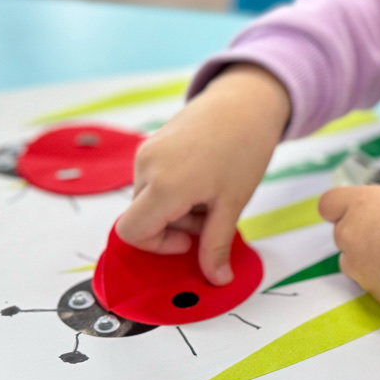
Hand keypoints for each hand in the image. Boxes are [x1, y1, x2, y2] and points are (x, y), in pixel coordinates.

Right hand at [116, 64, 290, 285]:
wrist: (247, 100)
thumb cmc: (245, 147)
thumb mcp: (233, 202)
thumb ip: (217, 245)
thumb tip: (217, 279)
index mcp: (164, 185)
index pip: (131, 234)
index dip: (158, 246)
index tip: (191, 239)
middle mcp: (146, 167)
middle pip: (142, 217)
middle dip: (175, 226)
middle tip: (212, 212)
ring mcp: (146, 151)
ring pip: (148, 198)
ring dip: (176, 207)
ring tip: (211, 190)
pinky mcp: (152, 141)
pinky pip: (152, 178)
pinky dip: (173, 188)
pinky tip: (204, 174)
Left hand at [318, 186, 379, 310]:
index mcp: (363, 203)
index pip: (330, 203)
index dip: (342, 207)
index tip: (358, 211)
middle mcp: (352, 233)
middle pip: (342, 232)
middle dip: (360, 233)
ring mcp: (358, 266)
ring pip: (352, 260)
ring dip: (368, 258)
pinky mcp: (370, 292)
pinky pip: (370, 281)